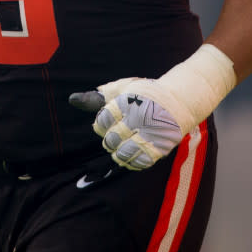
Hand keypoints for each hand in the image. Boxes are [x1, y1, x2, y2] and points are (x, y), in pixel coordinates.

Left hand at [69, 78, 197, 170]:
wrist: (180, 100)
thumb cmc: (145, 94)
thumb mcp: (122, 89)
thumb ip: (97, 98)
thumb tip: (72, 99)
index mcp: (127, 102)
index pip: (102, 122)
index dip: (102, 123)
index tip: (110, 119)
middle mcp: (138, 118)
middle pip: (111, 140)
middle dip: (110, 139)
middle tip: (118, 133)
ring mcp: (150, 134)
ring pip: (122, 154)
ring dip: (119, 152)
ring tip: (124, 144)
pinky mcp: (160, 147)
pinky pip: (139, 163)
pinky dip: (132, 161)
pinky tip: (134, 151)